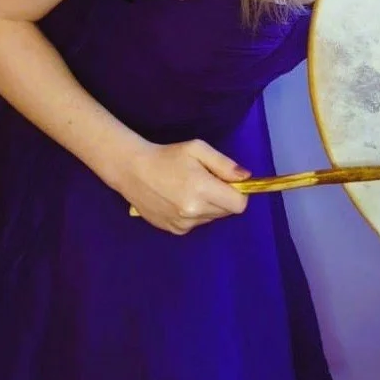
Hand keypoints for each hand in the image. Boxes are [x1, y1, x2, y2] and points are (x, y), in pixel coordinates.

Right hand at [116, 137, 250, 234]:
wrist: (133, 171)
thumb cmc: (168, 156)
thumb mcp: (198, 149)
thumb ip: (225, 164)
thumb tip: (246, 177)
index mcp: (202, 190)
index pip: (239, 205)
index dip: (239, 192)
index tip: (229, 182)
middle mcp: (194, 212)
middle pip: (227, 212)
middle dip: (224, 197)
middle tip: (207, 180)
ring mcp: (183, 224)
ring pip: (212, 218)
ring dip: (209, 205)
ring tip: (190, 188)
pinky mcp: (174, 230)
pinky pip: (197, 223)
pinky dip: (196, 213)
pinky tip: (180, 198)